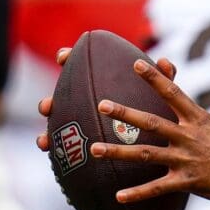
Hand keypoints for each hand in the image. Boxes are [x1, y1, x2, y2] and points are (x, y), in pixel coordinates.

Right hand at [35, 48, 179, 151]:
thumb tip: (165, 62)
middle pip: (63, 95)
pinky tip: (45, 144)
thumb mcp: (164, 99)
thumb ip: (164, 82)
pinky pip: (59, 143)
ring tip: (45, 132)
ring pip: (57, 119)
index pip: (81, 66)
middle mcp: (87, 101)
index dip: (69, 58)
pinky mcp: (79, 143)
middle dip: (51, 97)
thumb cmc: (159, 119)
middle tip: (48, 105)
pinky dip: (49, 141)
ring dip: (47, 123)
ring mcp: (81, 122)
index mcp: (104, 83)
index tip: (63, 58)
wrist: (156, 151)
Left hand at [89, 58, 209, 205]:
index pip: (172, 93)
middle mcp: (187, 136)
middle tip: (101, 104)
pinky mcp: (186, 181)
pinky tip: (118, 196)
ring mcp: (185, 159)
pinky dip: (138, 193)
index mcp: (198, 119)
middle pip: (150, 122)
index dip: (154, 77)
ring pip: (145, 154)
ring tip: (94, 149)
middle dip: (124, 113)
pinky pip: (157, 188)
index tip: (137, 64)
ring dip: (118, 152)